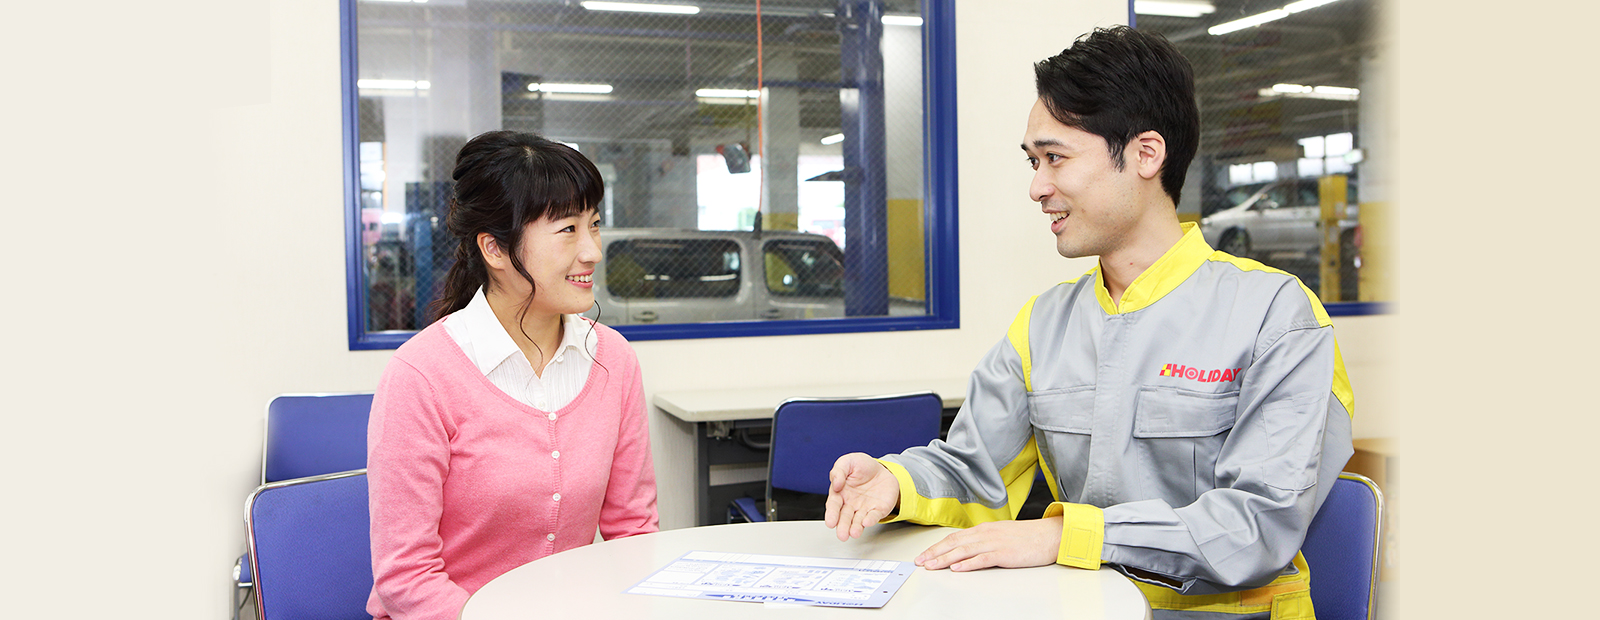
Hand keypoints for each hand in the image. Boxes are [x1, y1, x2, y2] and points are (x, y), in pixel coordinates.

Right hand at [823, 453, 900, 541]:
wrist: (882, 469)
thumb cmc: (862, 466)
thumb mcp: (848, 462)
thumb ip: (838, 471)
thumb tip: (835, 484)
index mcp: (840, 493)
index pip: (833, 505)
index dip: (831, 514)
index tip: (830, 522)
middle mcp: (851, 504)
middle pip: (845, 517)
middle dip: (843, 526)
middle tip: (842, 535)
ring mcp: (864, 508)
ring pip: (858, 520)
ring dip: (856, 527)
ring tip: (854, 533)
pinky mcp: (878, 510)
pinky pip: (874, 516)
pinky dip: (871, 520)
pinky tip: (867, 522)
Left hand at [914, 516, 1062, 571]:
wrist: (1049, 535)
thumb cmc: (1027, 537)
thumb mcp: (1000, 534)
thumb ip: (983, 540)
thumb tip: (967, 548)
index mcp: (983, 529)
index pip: (954, 537)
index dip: (937, 546)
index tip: (924, 555)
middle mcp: (986, 534)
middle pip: (954, 543)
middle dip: (934, 553)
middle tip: (920, 562)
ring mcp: (995, 543)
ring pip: (964, 551)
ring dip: (945, 559)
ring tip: (932, 566)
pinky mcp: (1004, 554)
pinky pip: (983, 559)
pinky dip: (968, 564)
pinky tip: (957, 568)